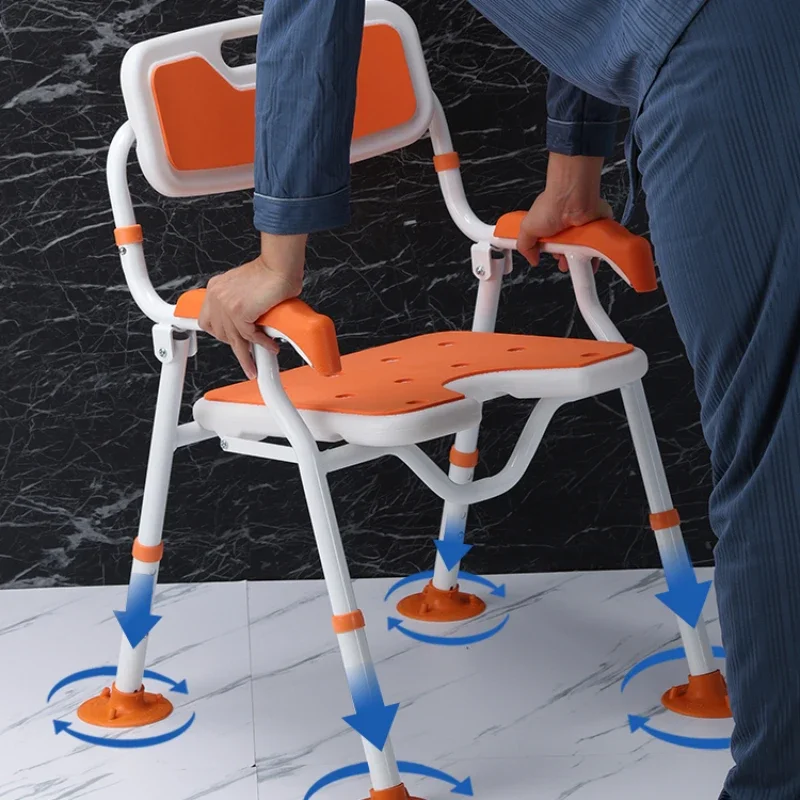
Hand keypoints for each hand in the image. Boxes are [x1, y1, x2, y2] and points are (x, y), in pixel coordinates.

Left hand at [199, 233, 305, 378]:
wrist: (280, 266)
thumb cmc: (270, 274)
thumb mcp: (245, 288)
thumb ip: (240, 303)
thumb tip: (247, 323)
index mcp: (216, 289)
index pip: (208, 320)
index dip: (221, 333)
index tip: (231, 341)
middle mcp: (217, 296)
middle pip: (219, 333)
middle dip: (235, 345)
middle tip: (248, 355)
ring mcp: (225, 304)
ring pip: (234, 339)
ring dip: (246, 356)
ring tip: (253, 366)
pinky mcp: (238, 312)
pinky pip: (249, 336)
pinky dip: (262, 344)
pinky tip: (270, 346)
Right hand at [517, 154, 612, 271]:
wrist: (572, 200)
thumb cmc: (552, 206)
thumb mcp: (527, 228)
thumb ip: (525, 246)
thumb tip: (532, 259)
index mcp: (549, 226)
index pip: (549, 246)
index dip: (550, 253)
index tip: (550, 257)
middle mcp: (565, 227)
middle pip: (566, 251)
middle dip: (565, 259)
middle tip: (563, 260)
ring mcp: (581, 228)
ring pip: (581, 251)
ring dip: (579, 258)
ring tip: (575, 254)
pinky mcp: (596, 227)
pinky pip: (597, 245)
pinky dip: (595, 254)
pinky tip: (589, 256)